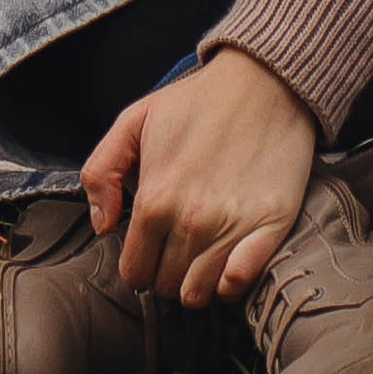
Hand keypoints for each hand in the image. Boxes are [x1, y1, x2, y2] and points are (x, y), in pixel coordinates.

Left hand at [83, 48, 316, 305]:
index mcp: (155, 200)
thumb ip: (101, 172)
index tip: (150, 249)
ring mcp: (232, 227)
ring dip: (196, 282)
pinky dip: (230, 282)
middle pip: (166, 285)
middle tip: (177, 247)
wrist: (266, 80)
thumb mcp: (135, 119)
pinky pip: (239, 283)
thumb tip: (102, 226)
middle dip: (166, 272)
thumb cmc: (198, 100)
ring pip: (199, 293)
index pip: (134, 272)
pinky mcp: (270, 225)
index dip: (139, 264)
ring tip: (201, 256)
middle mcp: (190, 221)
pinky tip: (229, 261)